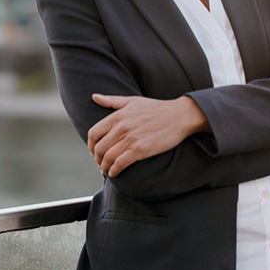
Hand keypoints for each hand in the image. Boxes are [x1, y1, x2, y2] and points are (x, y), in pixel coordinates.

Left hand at [87, 93, 208, 176]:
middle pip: (99, 148)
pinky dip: (114, 171)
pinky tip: (115, 172)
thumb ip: (112, 100)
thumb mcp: (133, 101)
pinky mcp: (140, 150)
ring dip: (104, 167)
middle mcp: (121, 127)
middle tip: (100, 163)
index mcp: (118, 115)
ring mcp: (130, 139)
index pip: (93, 133)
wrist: (178, 116)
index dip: (90, 145)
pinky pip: (120, 164)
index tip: (94, 151)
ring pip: (108, 158)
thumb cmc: (156, 108)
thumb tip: (94, 97)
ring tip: (106, 170)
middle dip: (97, 159)